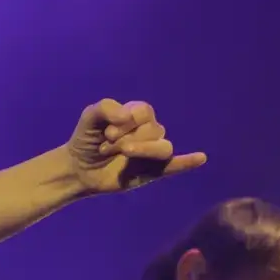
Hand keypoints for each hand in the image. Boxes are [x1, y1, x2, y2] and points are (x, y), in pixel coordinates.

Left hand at [68, 99, 206, 194]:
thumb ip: (106, 108)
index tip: (107, 132)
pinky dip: (187, 162)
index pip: (144, 112)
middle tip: (106, 146)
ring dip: (142, 149)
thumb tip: (128, 116)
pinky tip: (200, 158)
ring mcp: (151, 152)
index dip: (127, 121)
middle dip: (127, 137)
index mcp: (137, 115)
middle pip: (154, 130)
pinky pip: (174, 165)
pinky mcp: (152, 171)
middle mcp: (148, 131)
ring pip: (163, 147)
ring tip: (122, 153)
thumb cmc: (86, 140)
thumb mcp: (90, 117)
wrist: (78, 169)